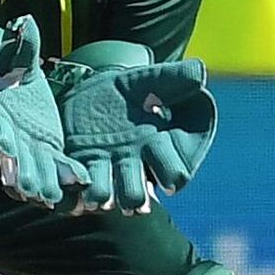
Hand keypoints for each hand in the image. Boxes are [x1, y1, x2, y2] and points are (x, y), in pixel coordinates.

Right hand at [0, 16, 87, 208]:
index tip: (6, 150)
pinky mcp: (45, 150)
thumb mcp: (15, 54)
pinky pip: (53, 167)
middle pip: (12, 159)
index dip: (0, 141)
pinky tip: (78, 185)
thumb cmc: (7, 71)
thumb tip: (25, 22)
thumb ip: (21, 44)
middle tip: (31, 188)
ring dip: (40, 183)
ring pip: (30, 170)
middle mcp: (7, 136)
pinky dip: (62, 176)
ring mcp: (26, 147)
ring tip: (52, 197)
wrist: (8, 87)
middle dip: (21, 173)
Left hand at [57, 59, 217, 214]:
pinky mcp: (77, 163)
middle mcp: (130, 160)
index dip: (173, 177)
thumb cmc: (129, 88)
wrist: (91, 89)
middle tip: (132, 203)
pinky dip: (74, 191)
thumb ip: (174, 78)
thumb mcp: (149, 79)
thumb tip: (200, 72)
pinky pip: (75, 183)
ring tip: (99, 200)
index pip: (172, 169)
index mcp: (154, 143)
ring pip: (104, 193)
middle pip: (136, 192)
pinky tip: (74, 189)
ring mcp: (103, 164)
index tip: (171, 185)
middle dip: (134, 197)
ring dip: (103, 197)